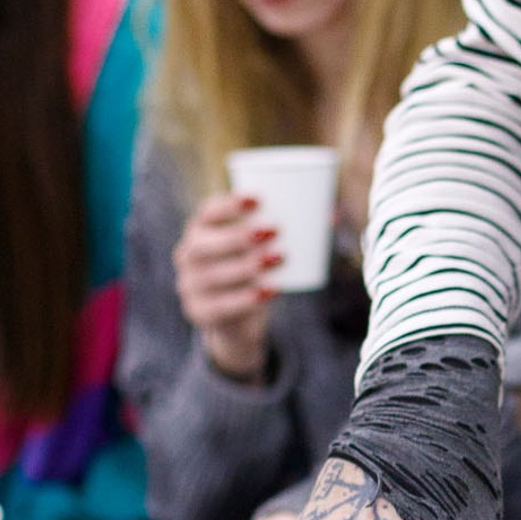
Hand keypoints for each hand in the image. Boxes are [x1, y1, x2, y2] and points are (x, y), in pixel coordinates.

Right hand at [173, 193, 280, 381]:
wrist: (237, 320)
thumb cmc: (254, 271)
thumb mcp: (263, 250)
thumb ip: (293, 230)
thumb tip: (333, 215)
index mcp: (200, 231)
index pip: (206, 212)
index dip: (228, 205)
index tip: (258, 199)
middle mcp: (187, 256)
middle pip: (203, 244)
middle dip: (238, 236)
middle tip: (275, 231)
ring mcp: (189, 287)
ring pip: (212, 276)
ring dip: (246, 265)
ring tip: (278, 258)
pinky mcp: (199, 314)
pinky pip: (220, 307)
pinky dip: (245, 299)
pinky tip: (268, 291)